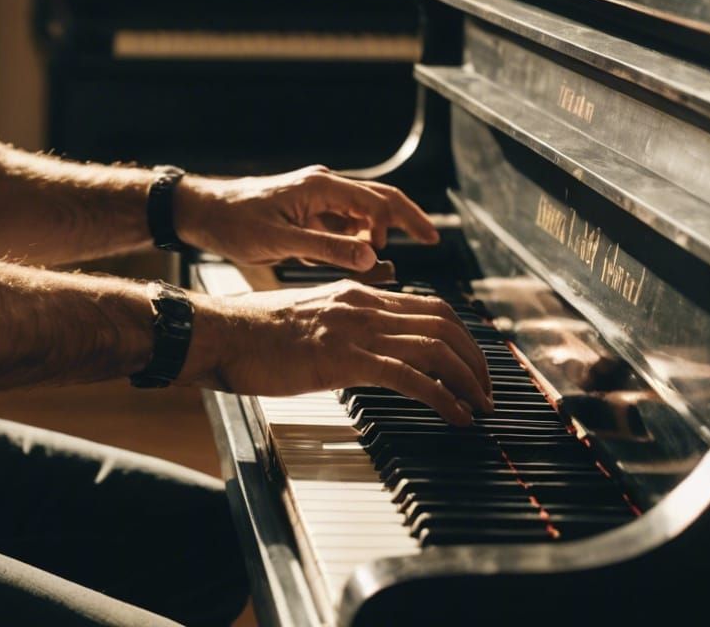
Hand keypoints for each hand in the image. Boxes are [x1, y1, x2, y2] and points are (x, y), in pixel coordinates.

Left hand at [172, 165, 439, 273]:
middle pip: (377, 199)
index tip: (415, 245)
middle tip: (433, 239)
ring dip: (379, 233)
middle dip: (406, 218)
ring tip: (393, 260)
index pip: (375, 202)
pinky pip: (343, 223)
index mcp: (320, 187)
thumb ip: (326, 249)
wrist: (203, 211)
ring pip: (361, 213)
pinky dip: (357, 240)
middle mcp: (323, 187)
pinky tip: (360, 260)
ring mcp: (316, 199)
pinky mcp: (308, 212)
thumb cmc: (234, 222)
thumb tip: (372, 258)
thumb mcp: (280, 241)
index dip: (398, 225)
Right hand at [188, 278, 494, 425]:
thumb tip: (371, 341)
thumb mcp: (313, 314)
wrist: (222, 331)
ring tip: (481, 407)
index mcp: (358, 292)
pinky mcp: (344, 358)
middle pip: (442, 323)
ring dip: (467, 380)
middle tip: (487, 390)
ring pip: (433, 347)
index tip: (474, 363)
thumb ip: (347, 320)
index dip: (462, 335)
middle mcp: (364, 304)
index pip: (429, 306)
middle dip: (475, 358)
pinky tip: (456, 416)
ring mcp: (355, 329)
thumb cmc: (257, 330)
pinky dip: (442, 398)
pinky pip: (408, 377)